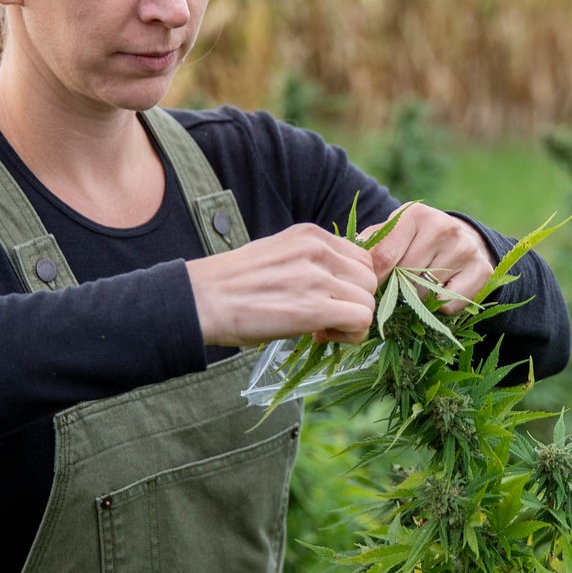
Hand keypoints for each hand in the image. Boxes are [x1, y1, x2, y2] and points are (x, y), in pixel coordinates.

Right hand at [184, 223, 377, 345]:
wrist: (202, 300)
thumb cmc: (233, 284)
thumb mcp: (278, 255)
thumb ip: (310, 262)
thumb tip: (337, 286)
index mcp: (311, 235)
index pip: (362, 258)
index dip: (351, 284)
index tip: (328, 300)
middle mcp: (318, 250)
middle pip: (369, 279)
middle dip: (355, 303)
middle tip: (326, 319)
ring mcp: (317, 278)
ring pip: (368, 301)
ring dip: (352, 321)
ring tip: (322, 329)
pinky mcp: (314, 308)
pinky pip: (360, 320)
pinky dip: (350, 335)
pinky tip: (322, 337)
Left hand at [367, 203, 496, 314]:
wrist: (463, 239)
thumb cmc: (416, 241)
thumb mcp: (393, 234)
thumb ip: (369, 247)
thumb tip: (349, 266)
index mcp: (415, 215)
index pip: (384, 256)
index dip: (374, 279)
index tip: (369, 289)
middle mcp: (444, 227)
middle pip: (405, 278)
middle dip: (396, 289)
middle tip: (397, 289)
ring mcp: (466, 249)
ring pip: (426, 293)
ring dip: (417, 299)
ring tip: (420, 286)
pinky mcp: (482, 270)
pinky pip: (447, 304)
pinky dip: (439, 306)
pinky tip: (441, 289)